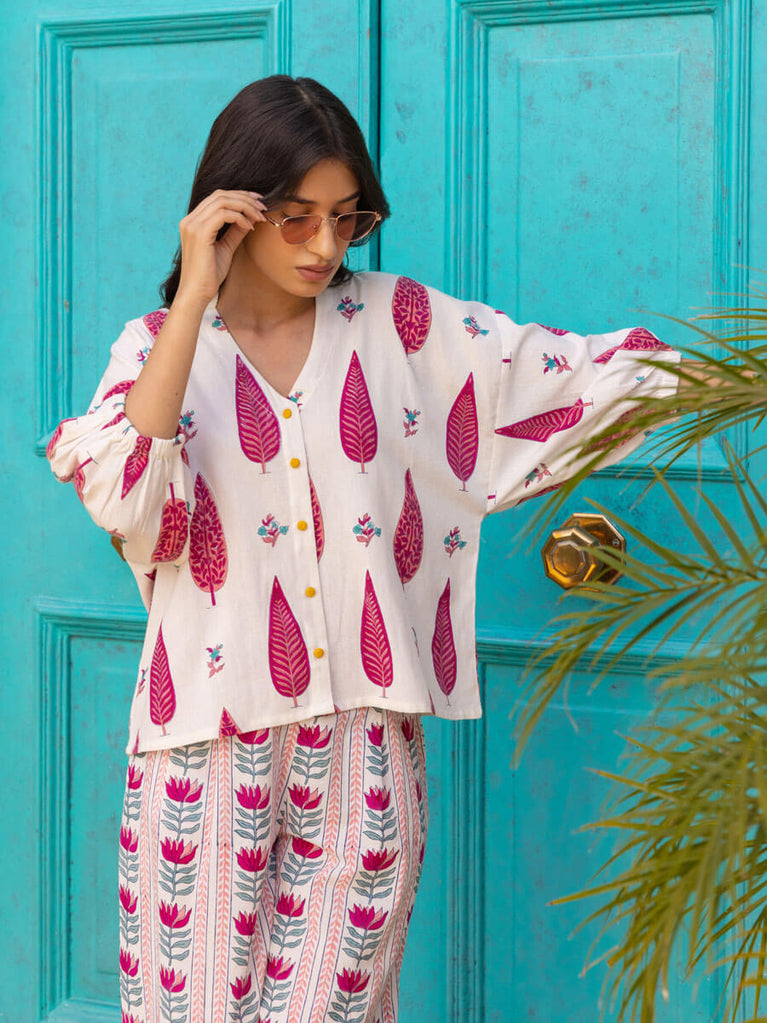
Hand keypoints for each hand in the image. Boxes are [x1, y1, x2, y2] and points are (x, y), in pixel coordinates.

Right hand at [175, 190, 266, 307]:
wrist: (197, 293)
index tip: (258, 203)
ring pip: (223, 201)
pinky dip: (240, 217)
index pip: (217, 197)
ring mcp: (192, 225)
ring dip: (245, 206)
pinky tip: (250, 228)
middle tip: (263, 207)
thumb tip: (250, 218)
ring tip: (260, 217)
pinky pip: (223, 214)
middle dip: (245, 198)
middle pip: (220, 195)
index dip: (239, 196)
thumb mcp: (226, 248)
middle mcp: (190, 220)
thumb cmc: (210, 275)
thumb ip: (235, 231)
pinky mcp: (199, 233)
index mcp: (193, 221)